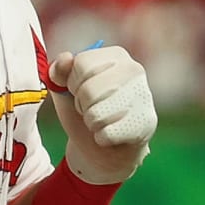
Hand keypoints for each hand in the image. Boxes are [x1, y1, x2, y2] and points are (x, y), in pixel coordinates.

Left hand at [48, 45, 157, 184]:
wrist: (105, 149)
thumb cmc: (86, 110)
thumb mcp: (65, 89)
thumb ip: (59, 72)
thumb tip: (64, 59)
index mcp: (116, 55)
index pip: (81, 64)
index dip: (72, 83)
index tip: (80, 91)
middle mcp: (134, 71)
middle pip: (88, 90)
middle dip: (82, 105)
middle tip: (92, 108)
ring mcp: (143, 97)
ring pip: (97, 114)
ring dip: (91, 123)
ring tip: (102, 120)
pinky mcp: (146, 124)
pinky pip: (107, 134)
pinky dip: (101, 138)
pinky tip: (112, 133)